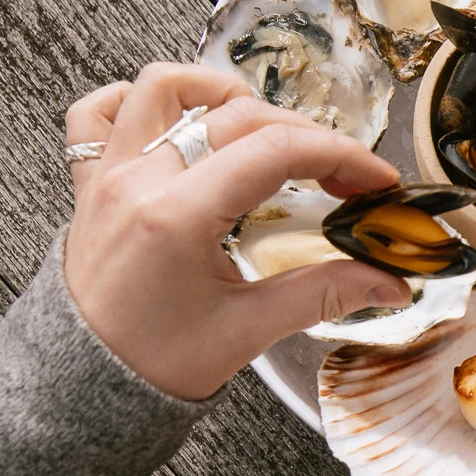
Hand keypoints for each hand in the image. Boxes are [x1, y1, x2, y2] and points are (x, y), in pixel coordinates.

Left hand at [63, 63, 405, 400]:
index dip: (340, 155)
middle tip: (346, 178)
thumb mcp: (249, 330)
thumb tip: (389, 283)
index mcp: (176, 216)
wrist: (86, 387)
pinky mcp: (91, 182)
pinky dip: (140, 101)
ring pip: (163, 88)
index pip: (274, 151)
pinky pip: (98, 111)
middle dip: (307, 136)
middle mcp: (138, 181)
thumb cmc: (156, 362)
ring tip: (265, 126)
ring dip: (223, 93)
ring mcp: (108, 175)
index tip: (376, 179)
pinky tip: (181, 122)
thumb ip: (324, 294)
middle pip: (237, 116)